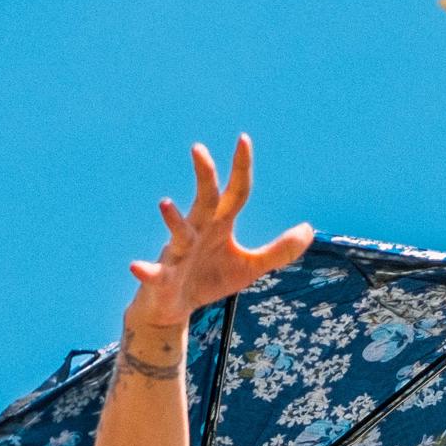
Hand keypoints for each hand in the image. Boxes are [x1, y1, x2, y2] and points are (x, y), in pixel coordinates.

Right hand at [126, 135, 312, 330]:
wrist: (175, 307)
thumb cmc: (211, 279)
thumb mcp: (250, 267)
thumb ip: (279, 250)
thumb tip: (308, 229)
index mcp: (220, 225)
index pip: (235, 193)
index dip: (240, 169)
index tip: (243, 139)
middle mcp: (197, 232)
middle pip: (204, 201)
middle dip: (203, 177)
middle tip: (199, 149)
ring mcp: (178, 254)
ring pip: (177, 234)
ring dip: (173, 220)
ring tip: (165, 203)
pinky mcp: (161, 279)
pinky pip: (153, 274)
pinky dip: (145, 270)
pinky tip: (136, 267)